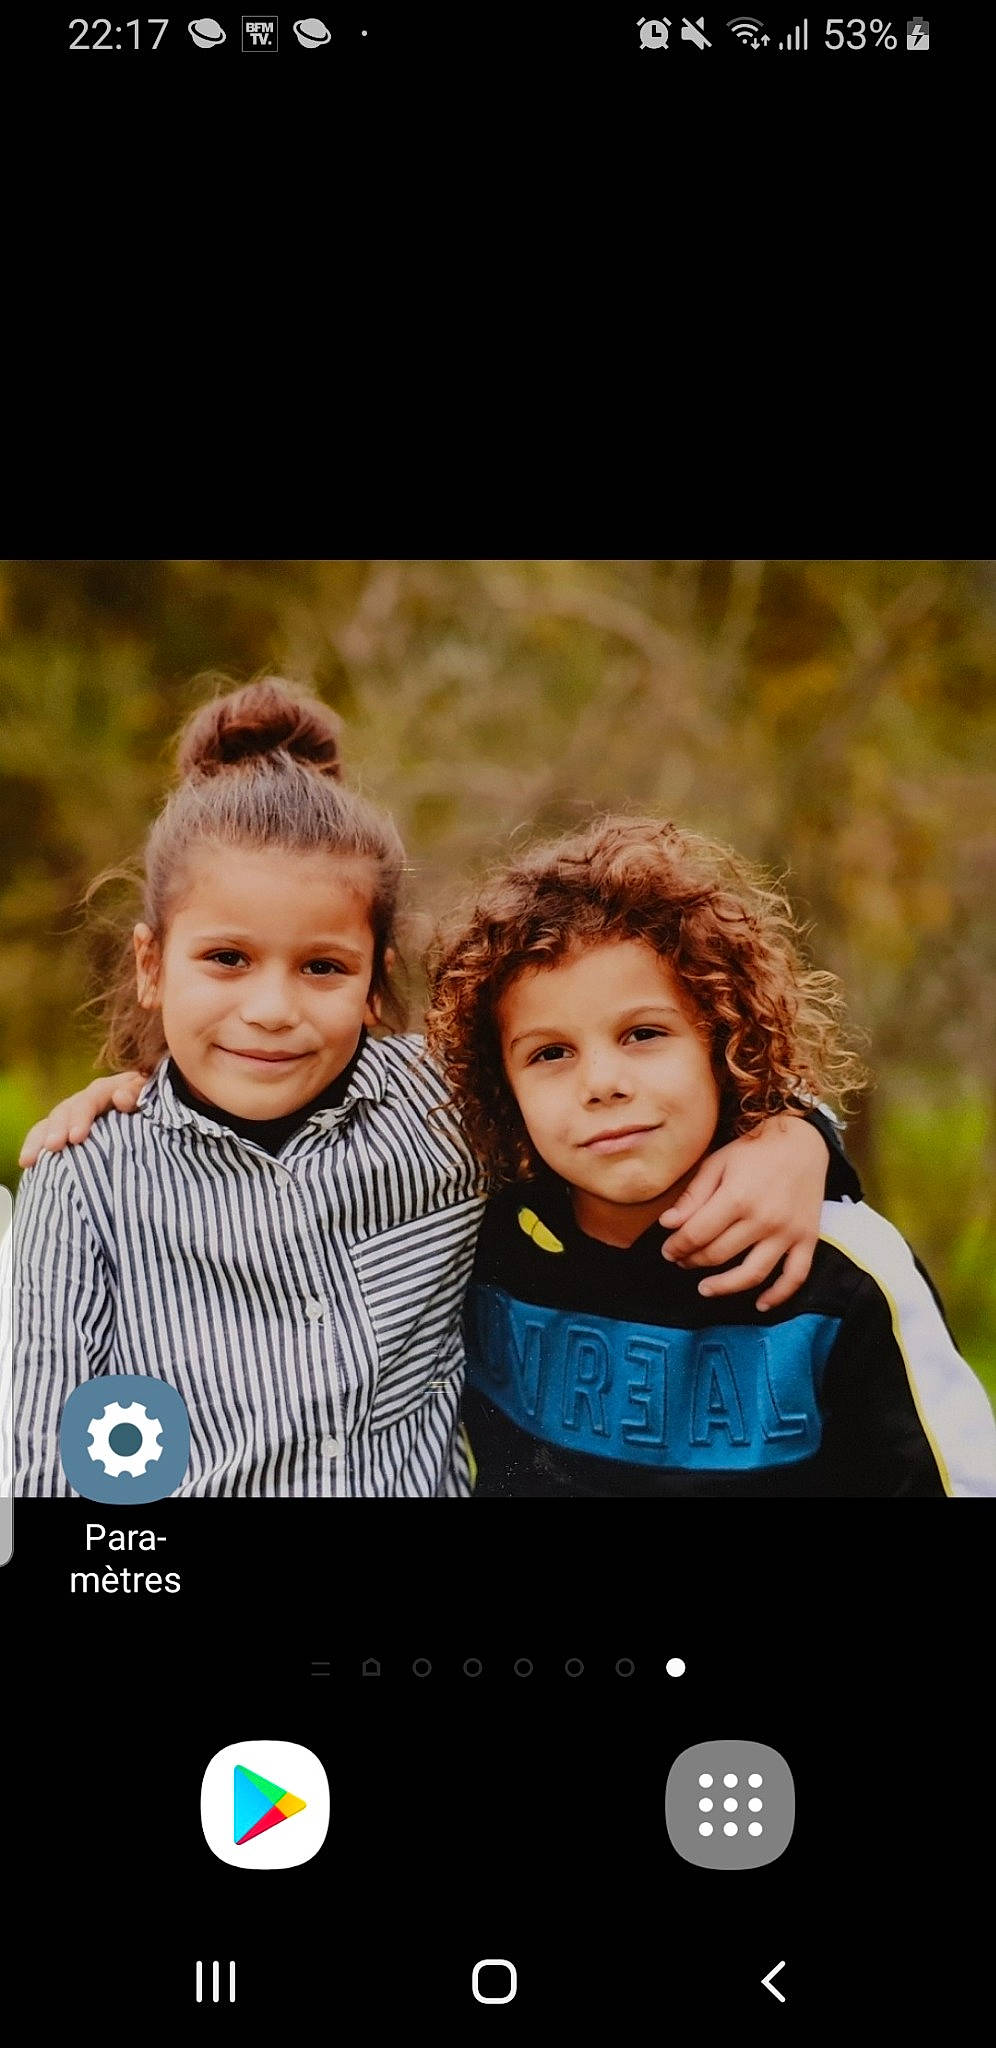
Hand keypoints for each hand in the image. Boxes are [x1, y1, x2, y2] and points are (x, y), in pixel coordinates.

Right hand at [18, 1071, 146, 1166]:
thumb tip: (119, 1098)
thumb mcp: (152, 1098)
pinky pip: (46, 1134)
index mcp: (108, 1089)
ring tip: (31, 1160)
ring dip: (40, 1140)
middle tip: (53, 1147)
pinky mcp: (67, 1130)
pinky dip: (35, 1146)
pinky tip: (27, 1163)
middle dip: (58, 1129)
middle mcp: (87, 1099)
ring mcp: (75, 1114)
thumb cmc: (156, 1107)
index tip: (77, 1137)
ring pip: (52, 1122)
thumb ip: (139, 1095)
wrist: (153, 1114)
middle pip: (67, 1110)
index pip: (91, 1099)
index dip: (82, 1117)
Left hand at [659, 1114, 827, 1310]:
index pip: (697, 1235)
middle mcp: (763, 1219)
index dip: (677, 1247)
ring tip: (705, 1289)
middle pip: (719, 1255)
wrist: (803, 1141)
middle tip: (682, 1261)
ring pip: (752, 1274)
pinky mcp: (808, 1239)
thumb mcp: (717, 1164)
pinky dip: (778, 1295)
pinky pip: (795, 1276)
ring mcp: (787, 1232)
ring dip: (725, 1287)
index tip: (668, 1250)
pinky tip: (760, 1304)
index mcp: (736, 1197)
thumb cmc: (754, 1151)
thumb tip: (667, 1225)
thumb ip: (693, 1196)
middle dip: (693, 1262)